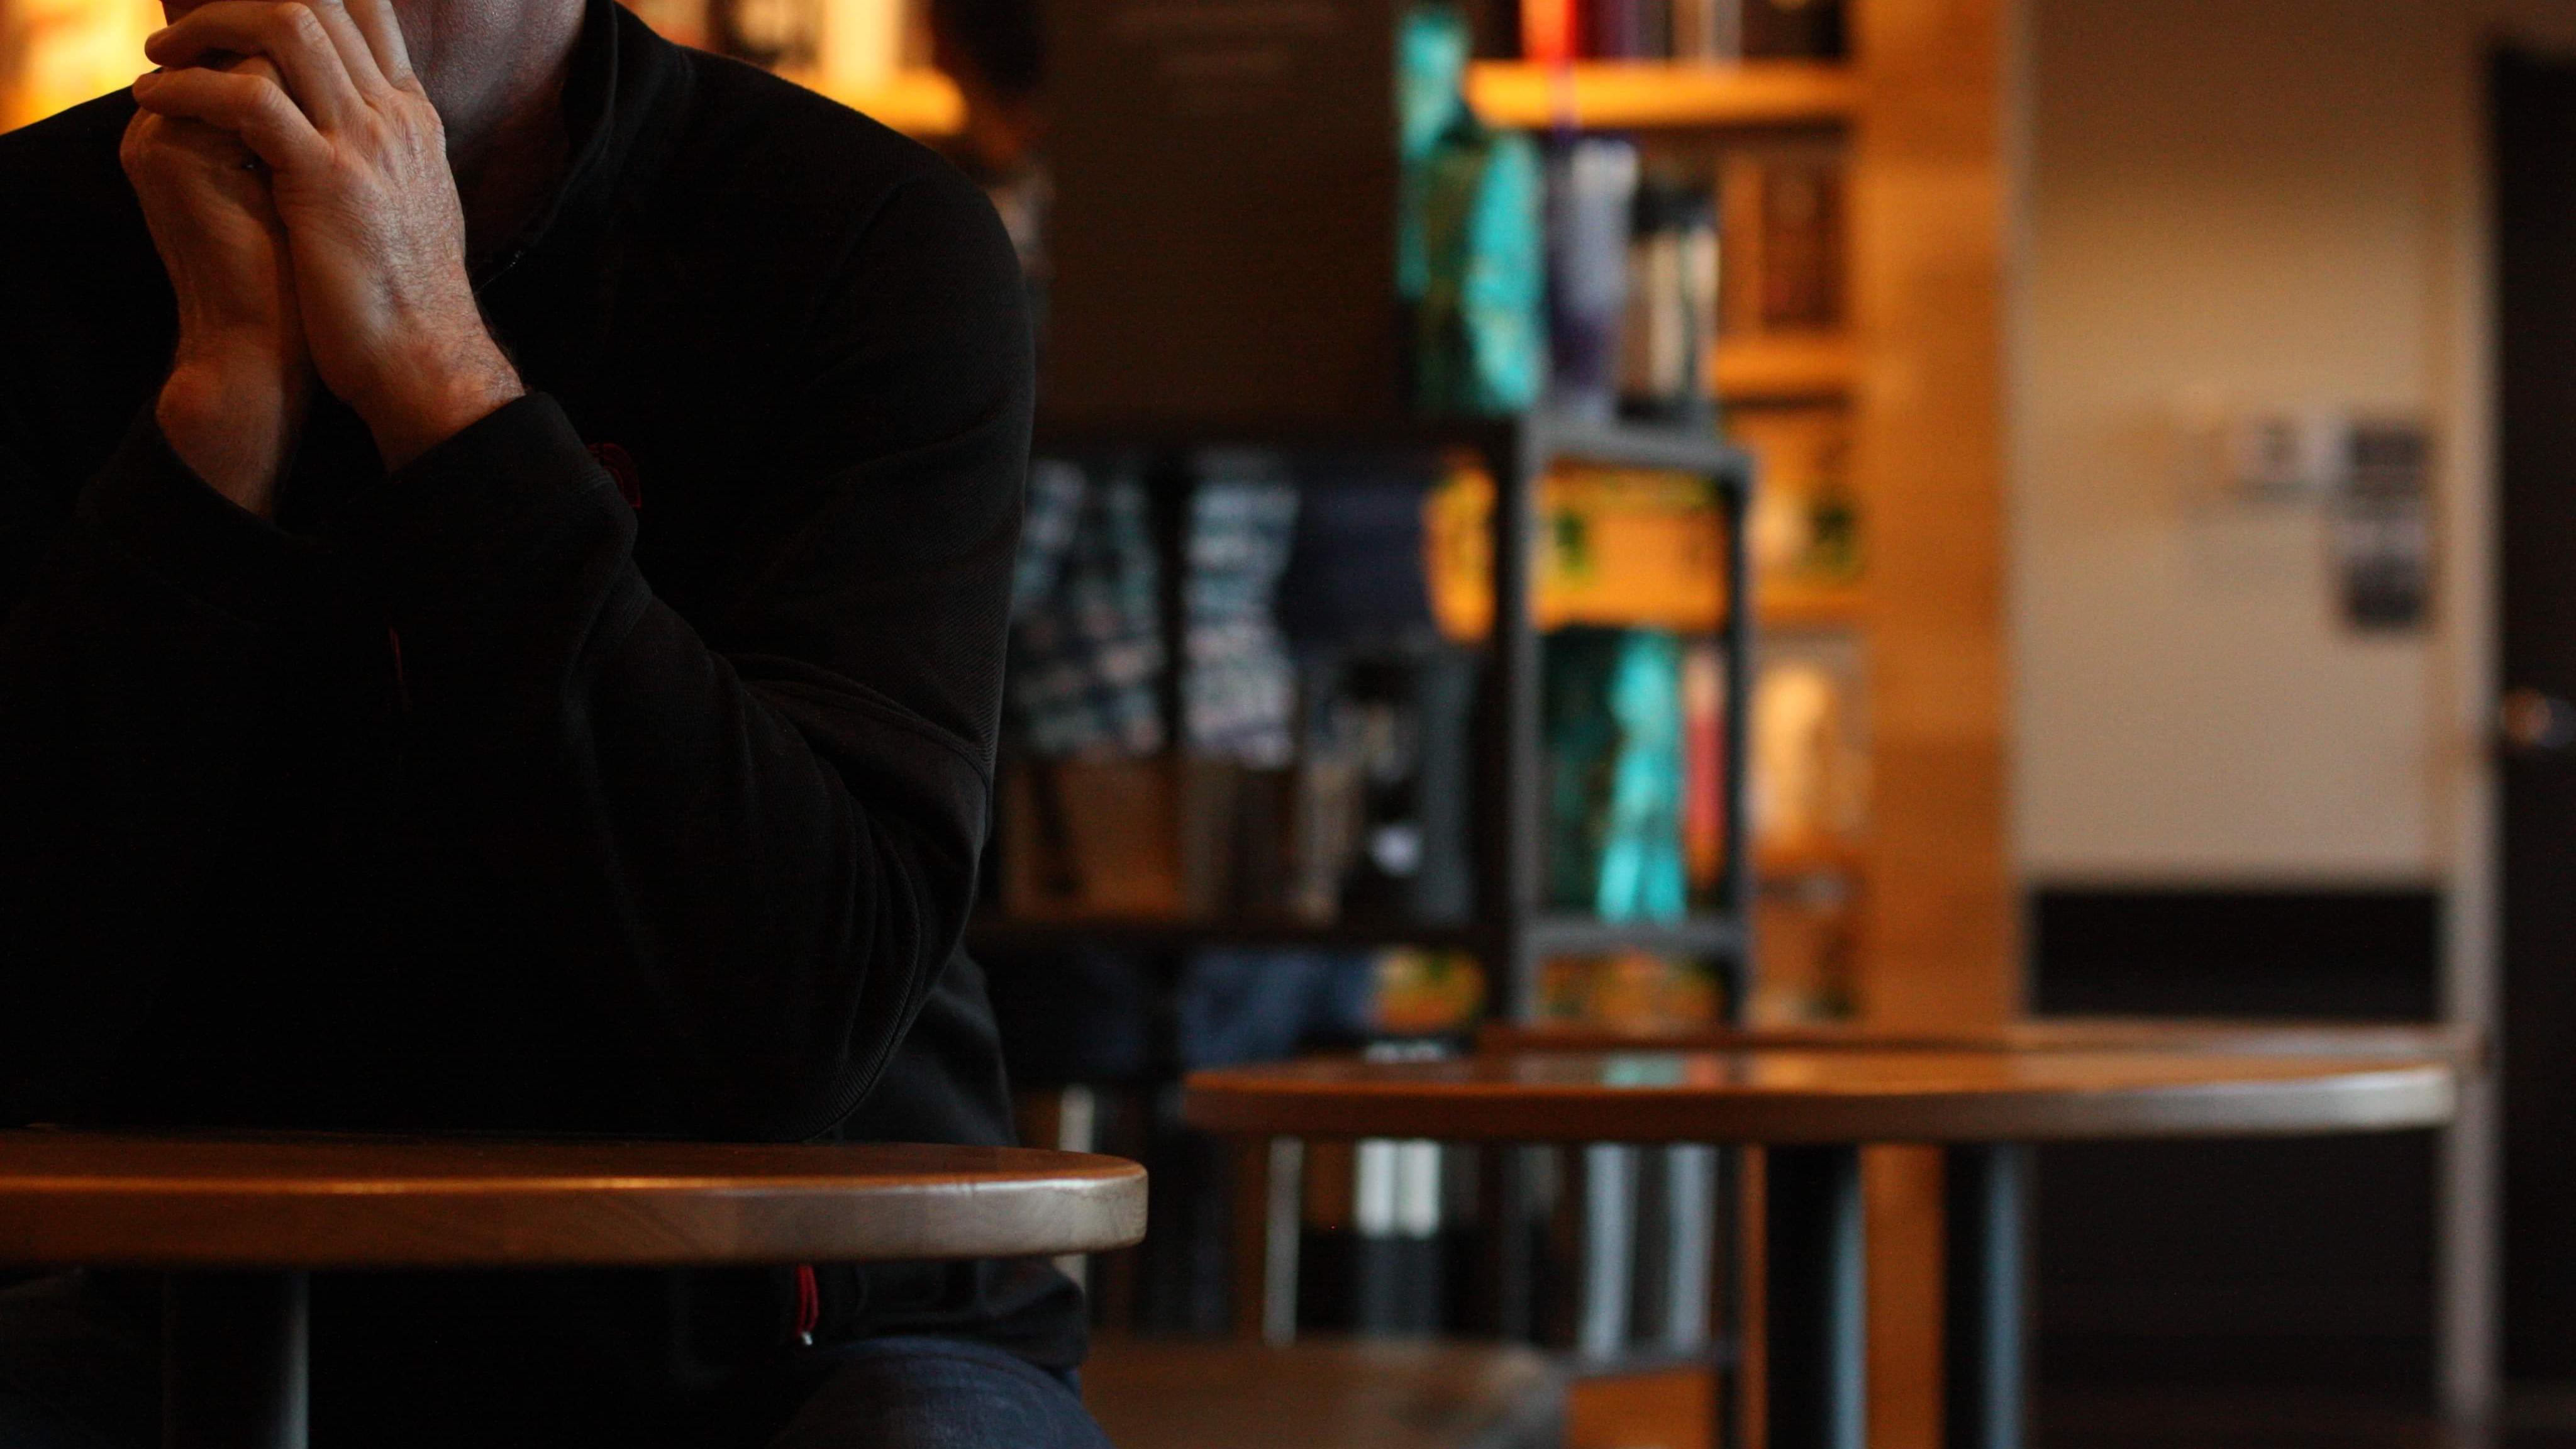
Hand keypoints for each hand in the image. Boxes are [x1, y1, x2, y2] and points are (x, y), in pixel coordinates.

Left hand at [133, 0, 522, 469]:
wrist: (427, 360)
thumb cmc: (407, 299)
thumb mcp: (410, 204)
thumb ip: (385, 153)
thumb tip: (352, 132)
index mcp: (412, 117)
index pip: (363, 8)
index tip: (238, 16)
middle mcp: (394, 115)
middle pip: (318, 1)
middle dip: (238, 2)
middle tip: (184, 27)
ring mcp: (365, 143)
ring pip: (284, 26)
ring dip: (209, 26)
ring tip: (162, 55)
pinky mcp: (326, 180)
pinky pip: (245, 99)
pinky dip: (187, 88)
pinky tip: (154, 100)